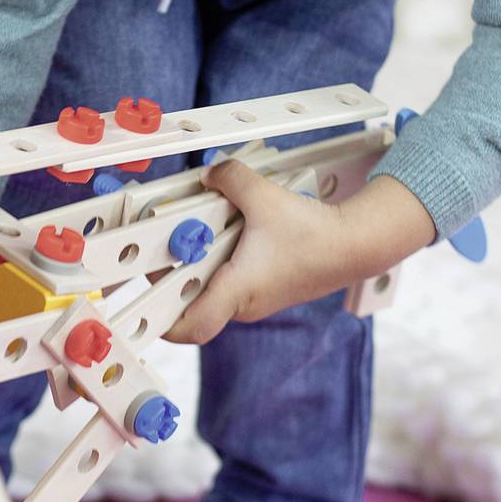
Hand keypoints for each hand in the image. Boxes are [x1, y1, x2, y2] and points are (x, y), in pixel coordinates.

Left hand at [163, 164, 434, 344]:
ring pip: (212, 286)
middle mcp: (243, 304)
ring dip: (199, 260)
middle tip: (164, 240)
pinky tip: (224, 228)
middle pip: (192, 300)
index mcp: (237, 291)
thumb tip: (209, 174)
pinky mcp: (267, 288)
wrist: (357, 245)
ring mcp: (256, 299)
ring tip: (193, 227)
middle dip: (173, 271)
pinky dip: (221, 256)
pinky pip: (231, 277)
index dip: (160, 318)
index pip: (188, 327)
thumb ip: (230, 178)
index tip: (144, 291)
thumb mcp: (264, 196)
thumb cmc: (314, 232)